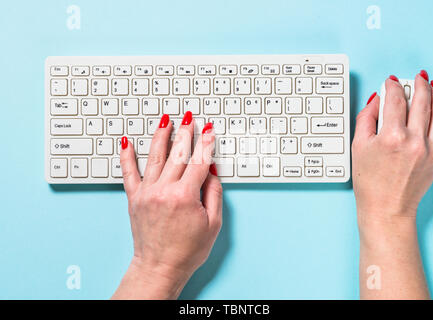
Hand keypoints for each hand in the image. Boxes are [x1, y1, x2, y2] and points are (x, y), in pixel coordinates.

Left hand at [112, 112, 221, 299]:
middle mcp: (164, 191)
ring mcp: (146, 193)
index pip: (198, 162)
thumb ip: (214, 193)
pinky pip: (128, 173)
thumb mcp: (213, 224)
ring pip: (155, 157)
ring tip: (166, 120)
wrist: (159, 267)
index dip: (206, 143)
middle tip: (190, 118)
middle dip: (185, 133)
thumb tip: (211, 169)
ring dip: (161, 136)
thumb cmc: (188, 250)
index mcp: (185, 196)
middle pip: (177, 154)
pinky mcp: (134, 198)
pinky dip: (126, 156)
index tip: (209, 130)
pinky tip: (126, 141)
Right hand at [353, 73, 432, 225]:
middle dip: (418, 84)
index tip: (390, 82)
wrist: (387, 209)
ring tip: (431, 85)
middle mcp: (414, 140)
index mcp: (391, 137)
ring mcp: (430, 149)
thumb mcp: (358, 147)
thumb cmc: (370, 182)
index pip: (395, 100)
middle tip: (416, 77)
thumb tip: (376, 100)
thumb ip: (366, 118)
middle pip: (421, 101)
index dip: (392, 86)